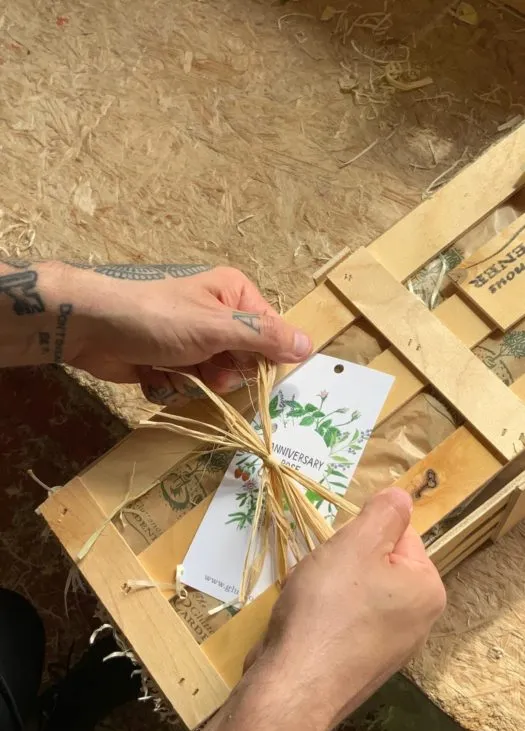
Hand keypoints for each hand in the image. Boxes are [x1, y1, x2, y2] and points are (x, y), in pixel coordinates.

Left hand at [64, 264, 311, 403]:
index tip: (248, 370)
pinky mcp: (170, 362)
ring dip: (194, 383)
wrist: (91, 328)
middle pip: (243, 362)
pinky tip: (153, 372)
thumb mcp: (215, 326)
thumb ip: (263, 338)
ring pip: (215, 380)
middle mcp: (218, 317)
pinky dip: (171, 385)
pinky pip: (188, 387)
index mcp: (235, 296)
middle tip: (204, 367)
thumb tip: (309, 346)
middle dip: (222, 373)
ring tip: (172, 368)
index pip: (271, 335)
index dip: (262, 359)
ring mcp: (193, 341)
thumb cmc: (157, 318)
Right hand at [249, 488, 445, 730]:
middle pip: (375, 564)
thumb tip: (401, 496)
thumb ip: (383, 513)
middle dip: (342, 561)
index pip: (400, 535)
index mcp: (427, 590)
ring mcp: (387, 649)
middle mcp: (416, 622)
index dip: (364, 534)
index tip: (339, 550)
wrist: (292, 686)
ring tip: (307, 598)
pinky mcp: (357, 666)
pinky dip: (320, 614)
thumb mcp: (356, 544)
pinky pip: (340, 620)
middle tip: (320, 574)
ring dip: (326, 585)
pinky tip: (303, 621)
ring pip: (353, 591)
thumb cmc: (328, 607)